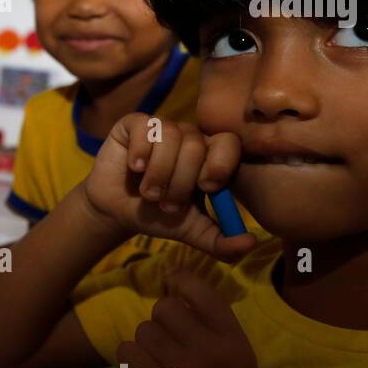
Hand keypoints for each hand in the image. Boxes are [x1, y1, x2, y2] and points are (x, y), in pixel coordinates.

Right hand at [80, 112, 254, 261]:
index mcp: (209, 156)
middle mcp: (188, 137)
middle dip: (180, 182)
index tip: (207, 189)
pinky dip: (140, 152)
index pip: (228, 143)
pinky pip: (145, 127)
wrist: (117, 211)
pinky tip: (134, 168)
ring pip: (170, 136)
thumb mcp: (192, 231)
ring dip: (158, 173)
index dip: (219, 164)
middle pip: (195, 144)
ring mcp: (162, 127)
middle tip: (165, 204)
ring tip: (147, 193)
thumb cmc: (157, 216)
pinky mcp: (134, 124)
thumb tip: (251, 243)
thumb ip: (221, 241)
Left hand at [117, 271, 266, 367]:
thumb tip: (171, 296)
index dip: (182, 281)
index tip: (171, 281)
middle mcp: (213, 352)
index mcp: (236, 344)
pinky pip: (129, 354)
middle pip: (164, 308)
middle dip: (157, 324)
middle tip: (163, 348)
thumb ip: (209, 336)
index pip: (204, 292)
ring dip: (142, 347)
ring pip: (143, 331)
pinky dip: (130, 364)